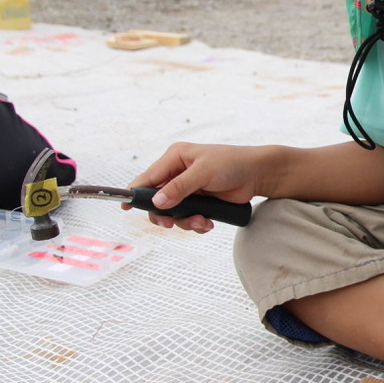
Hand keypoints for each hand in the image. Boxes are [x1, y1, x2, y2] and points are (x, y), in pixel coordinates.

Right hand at [126, 142, 264, 231]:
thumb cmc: (232, 164)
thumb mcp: (204, 172)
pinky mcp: (199, 202)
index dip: (136, 193)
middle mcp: (178, 173)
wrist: (257, 174)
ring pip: (173, 213)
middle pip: (157, 200)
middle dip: (164, 215)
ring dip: (185, 221)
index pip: (148, 178)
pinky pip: (188, 217)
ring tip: (203, 221)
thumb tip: (157, 202)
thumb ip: (180, 187)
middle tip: (171, 224)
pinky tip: (209, 222)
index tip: (126, 207)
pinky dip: (196, 223)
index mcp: (174, 158)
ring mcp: (188, 189)